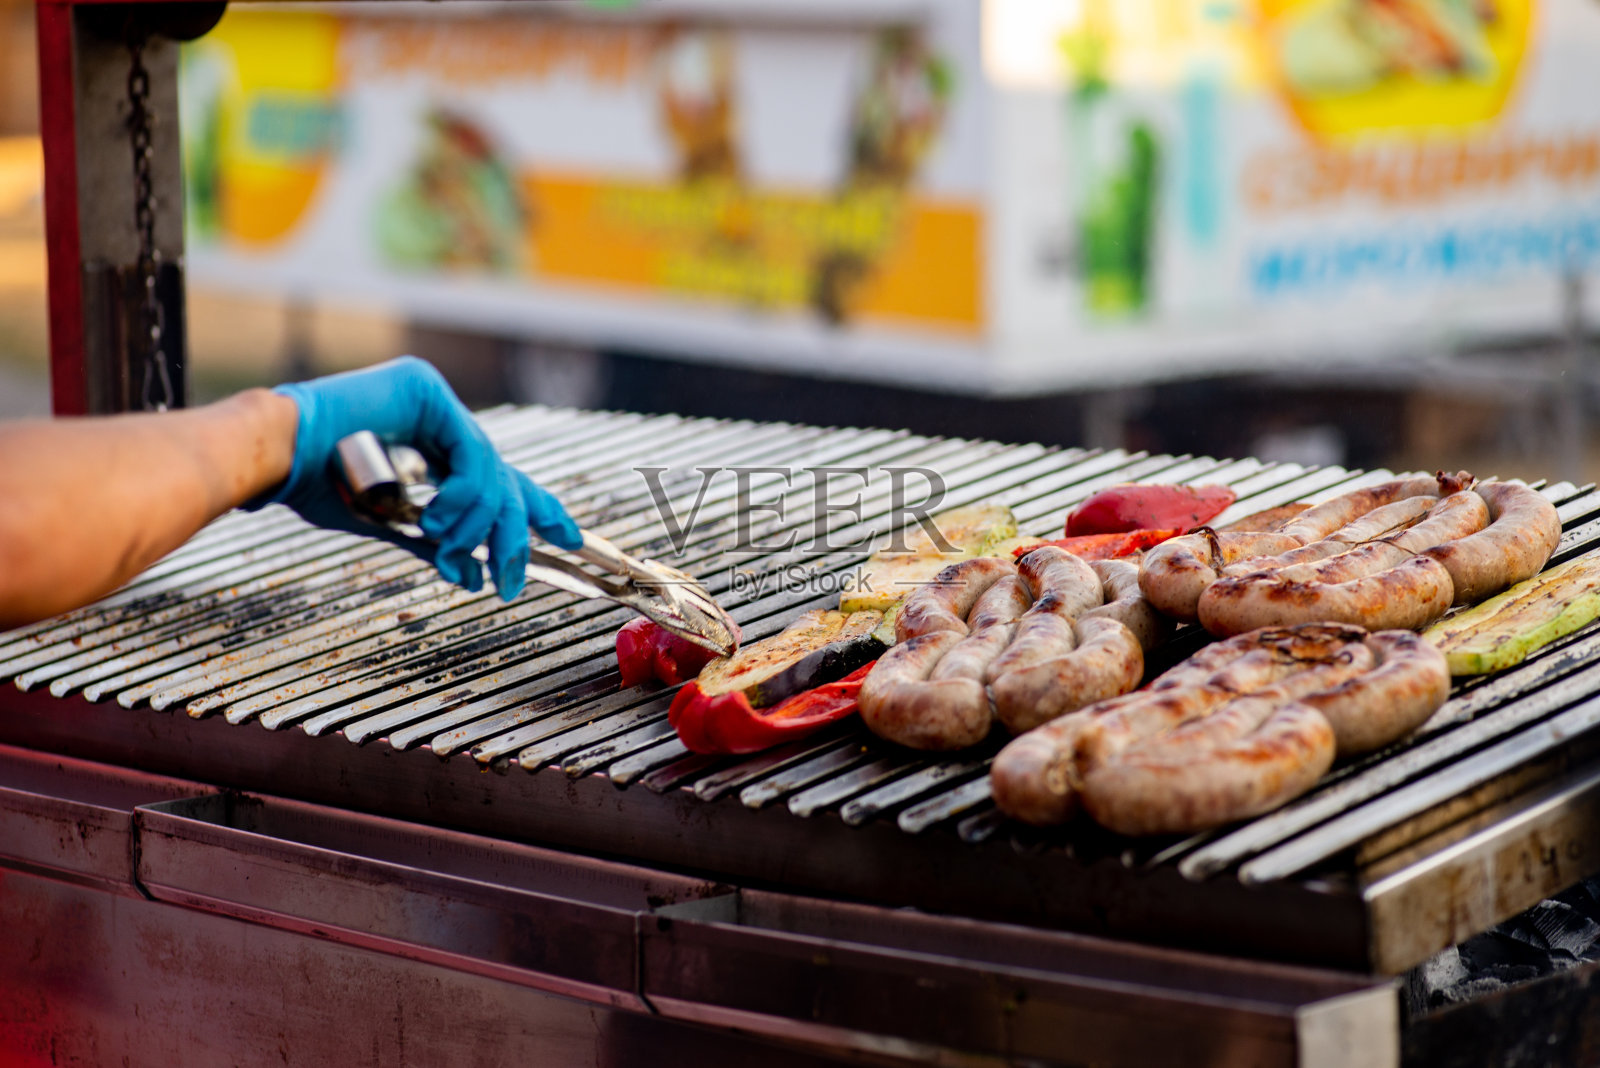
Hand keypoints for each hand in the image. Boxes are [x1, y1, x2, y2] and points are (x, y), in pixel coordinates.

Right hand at [260, 356, 579, 599]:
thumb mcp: (387, 521)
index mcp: (429, 442)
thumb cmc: (314, 487)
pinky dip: (465, 496)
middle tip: (512, 578)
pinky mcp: (425, 391)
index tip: (569, 538)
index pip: (496, 476)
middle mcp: (437, 415)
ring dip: (478, 525)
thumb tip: (470, 576)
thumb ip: (432, 541)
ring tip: (450, 551)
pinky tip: (440, 520)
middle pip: (501, 475)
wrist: (274, 459)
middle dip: (517, 531)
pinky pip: (471, 454)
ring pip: (491, 471)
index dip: (536, 508)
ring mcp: (433, 399)